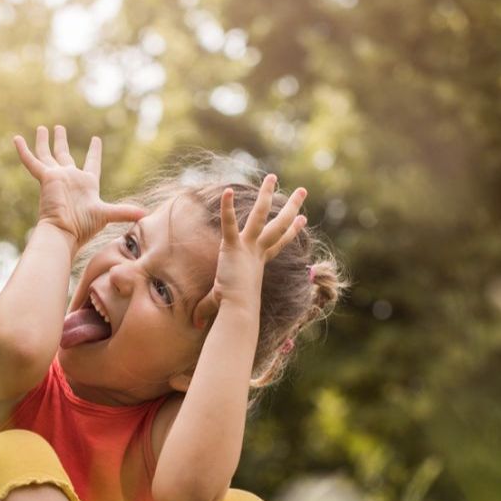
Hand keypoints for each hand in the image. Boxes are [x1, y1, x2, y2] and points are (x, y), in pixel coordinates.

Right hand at [13, 125, 144, 244]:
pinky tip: (16, 138)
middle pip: (64, 155)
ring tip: (41, 128)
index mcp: (86, 184)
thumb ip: (124, 211)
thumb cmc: (84, 226)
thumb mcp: (106, 214)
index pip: (91, 163)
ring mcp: (56, 177)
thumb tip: (146, 214)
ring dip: (44, 141)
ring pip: (48, 154)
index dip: (93, 151)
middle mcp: (70, 178)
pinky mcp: (45, 178)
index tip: (95, 139)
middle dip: (61, 141)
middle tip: (59, 127)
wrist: (64, 231)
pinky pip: (32, 162)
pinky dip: (24, 151)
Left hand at [191, 174, 307, 327]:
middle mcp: (257, 251)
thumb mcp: (220, 302)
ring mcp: (247, 247)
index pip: (279, 242)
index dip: (292, 231)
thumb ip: (208, 307)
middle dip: (291, 206)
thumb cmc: (231, 309)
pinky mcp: (232, 246)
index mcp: (259, 261)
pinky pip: (229, 224)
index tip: (303, 219)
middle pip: (279, 225)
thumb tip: (197, 324)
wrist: (237, 310)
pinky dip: (227, 208)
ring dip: (266, 195)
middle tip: (303, 190)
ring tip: (272, 176)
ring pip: (260, 216)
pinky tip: (227, 191)